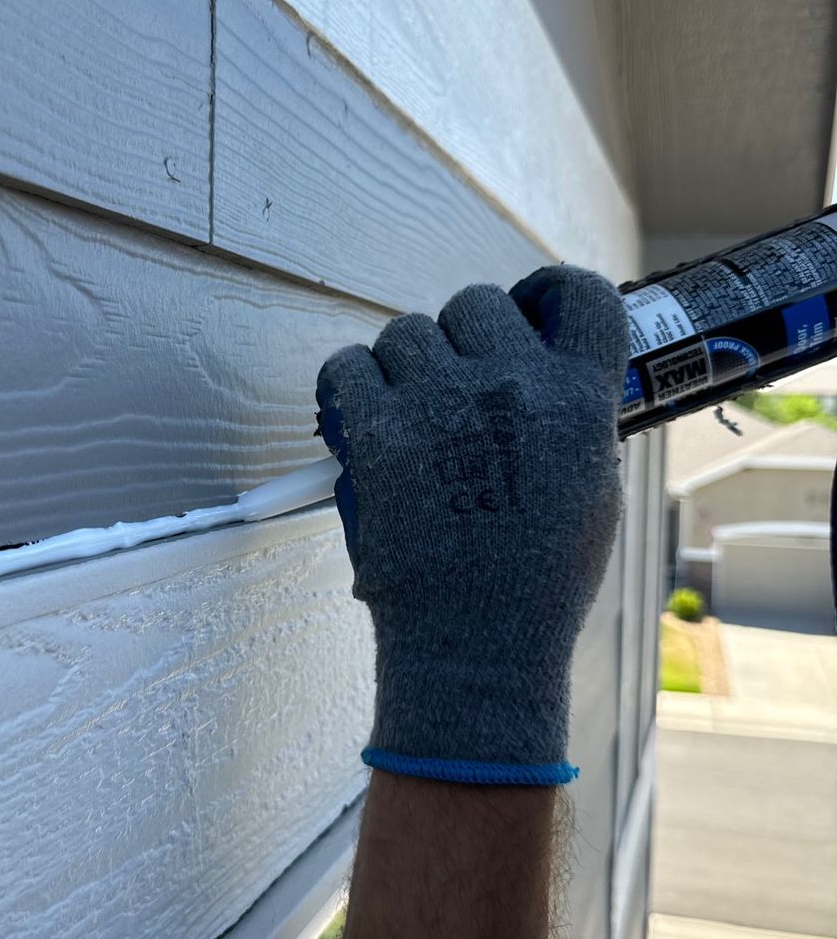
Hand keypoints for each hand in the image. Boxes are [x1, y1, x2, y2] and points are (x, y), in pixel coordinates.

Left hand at [315, 265, 627, 783]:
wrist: (475, 648)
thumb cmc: (535, 583)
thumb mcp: (592, 491)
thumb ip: (573, 420)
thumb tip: (541, 370)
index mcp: (578, 399)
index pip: (581, 294)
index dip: (548, 290)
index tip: (528, 307)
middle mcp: (512, 386)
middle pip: (476, 303)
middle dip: (464, 338)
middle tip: (457, 387)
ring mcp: (439, 404)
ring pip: (407, 332)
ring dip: (405, 365)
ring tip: (411, 418)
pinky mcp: (376, 431)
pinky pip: (346, 365)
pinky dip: (349, 386)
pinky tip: (363, 419)